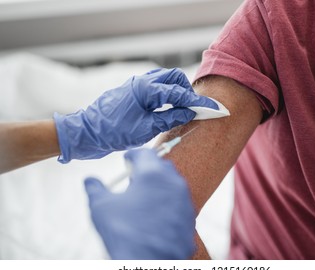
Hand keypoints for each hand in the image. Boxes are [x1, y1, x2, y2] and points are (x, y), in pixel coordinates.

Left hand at [54, 68, 216, 162]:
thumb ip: (170, 118)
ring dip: (176, 93)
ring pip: (165, 81)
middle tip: (194, 109)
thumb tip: (189, 112)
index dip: (198, 102)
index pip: (179, 93)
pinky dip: (166, 96)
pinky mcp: (133, 92)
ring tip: (182, 110)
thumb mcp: (146, 129)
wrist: (86, 132)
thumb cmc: (113, 132)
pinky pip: (156, 88)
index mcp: (146, 89)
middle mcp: (142, 82)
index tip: (214, 108)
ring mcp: (136, 85)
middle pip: (174, 78)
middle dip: (187, 91)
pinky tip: (168, 109)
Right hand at [84, 149, 195, 259]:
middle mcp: (174, 183)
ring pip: (173, 184)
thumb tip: (90, 180)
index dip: (133, 154)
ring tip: (144, 199)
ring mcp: (185, 202)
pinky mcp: (190, 219)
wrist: (149, 265)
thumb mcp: (101, 207)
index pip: (145, 153)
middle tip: (134, 179)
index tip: (127, 159)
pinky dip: (169, 203)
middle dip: (148, 168)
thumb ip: (95, 188)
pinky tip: (156, 215)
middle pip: (162, 166)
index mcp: (153, 174)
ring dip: (160, 186)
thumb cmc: (125, 233)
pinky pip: (179, 204)